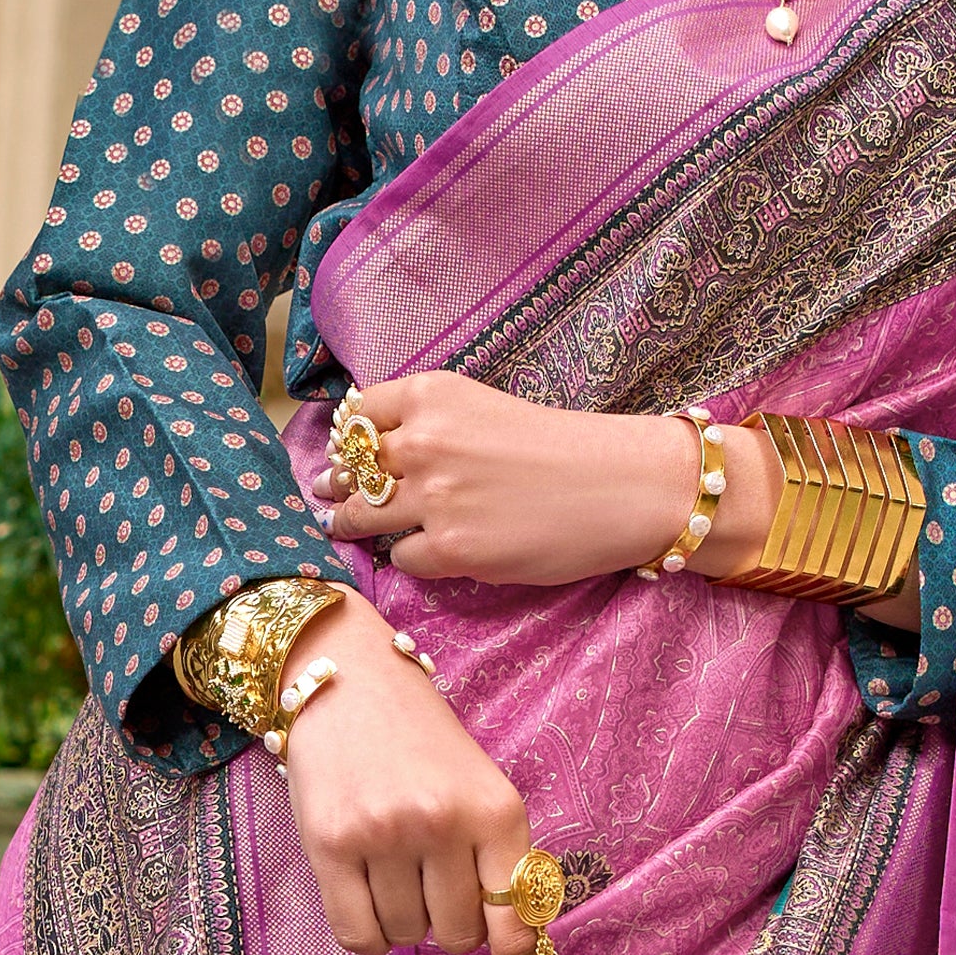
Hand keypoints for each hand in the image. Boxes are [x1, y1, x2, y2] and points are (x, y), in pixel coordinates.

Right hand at [275, 604, 547, 954]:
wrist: (347, 680)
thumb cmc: (418, 745)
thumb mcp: (476, 788)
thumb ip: (495, 860)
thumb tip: (504, 952)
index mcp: (497, 809)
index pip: (515, 917)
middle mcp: (443, 821)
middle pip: (456, 934)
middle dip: (445, 923)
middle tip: (427, 880)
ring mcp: (384, 833)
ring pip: (405, 935)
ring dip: (401, 919)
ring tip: (390, 866)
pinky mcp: (330, 843)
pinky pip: (358, 935)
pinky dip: (366, 933)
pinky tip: (363, 896)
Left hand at [308, 370, 698, 585]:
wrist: (620, 486)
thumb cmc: (560, 448)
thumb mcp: (483, 409)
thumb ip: (429, 424)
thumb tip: (366, 457)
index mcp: (432, 395)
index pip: (356, 417)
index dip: (348, 440)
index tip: (346, 455)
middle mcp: (424, 441)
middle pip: (350, 469)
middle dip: (339, 486)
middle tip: (335, 496)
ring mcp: (433, 497)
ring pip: (362, 517)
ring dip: (357, 525)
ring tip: (356, 528)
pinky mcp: (450, 548)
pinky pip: (401, 558)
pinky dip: (413, 558)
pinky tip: (437, 551)